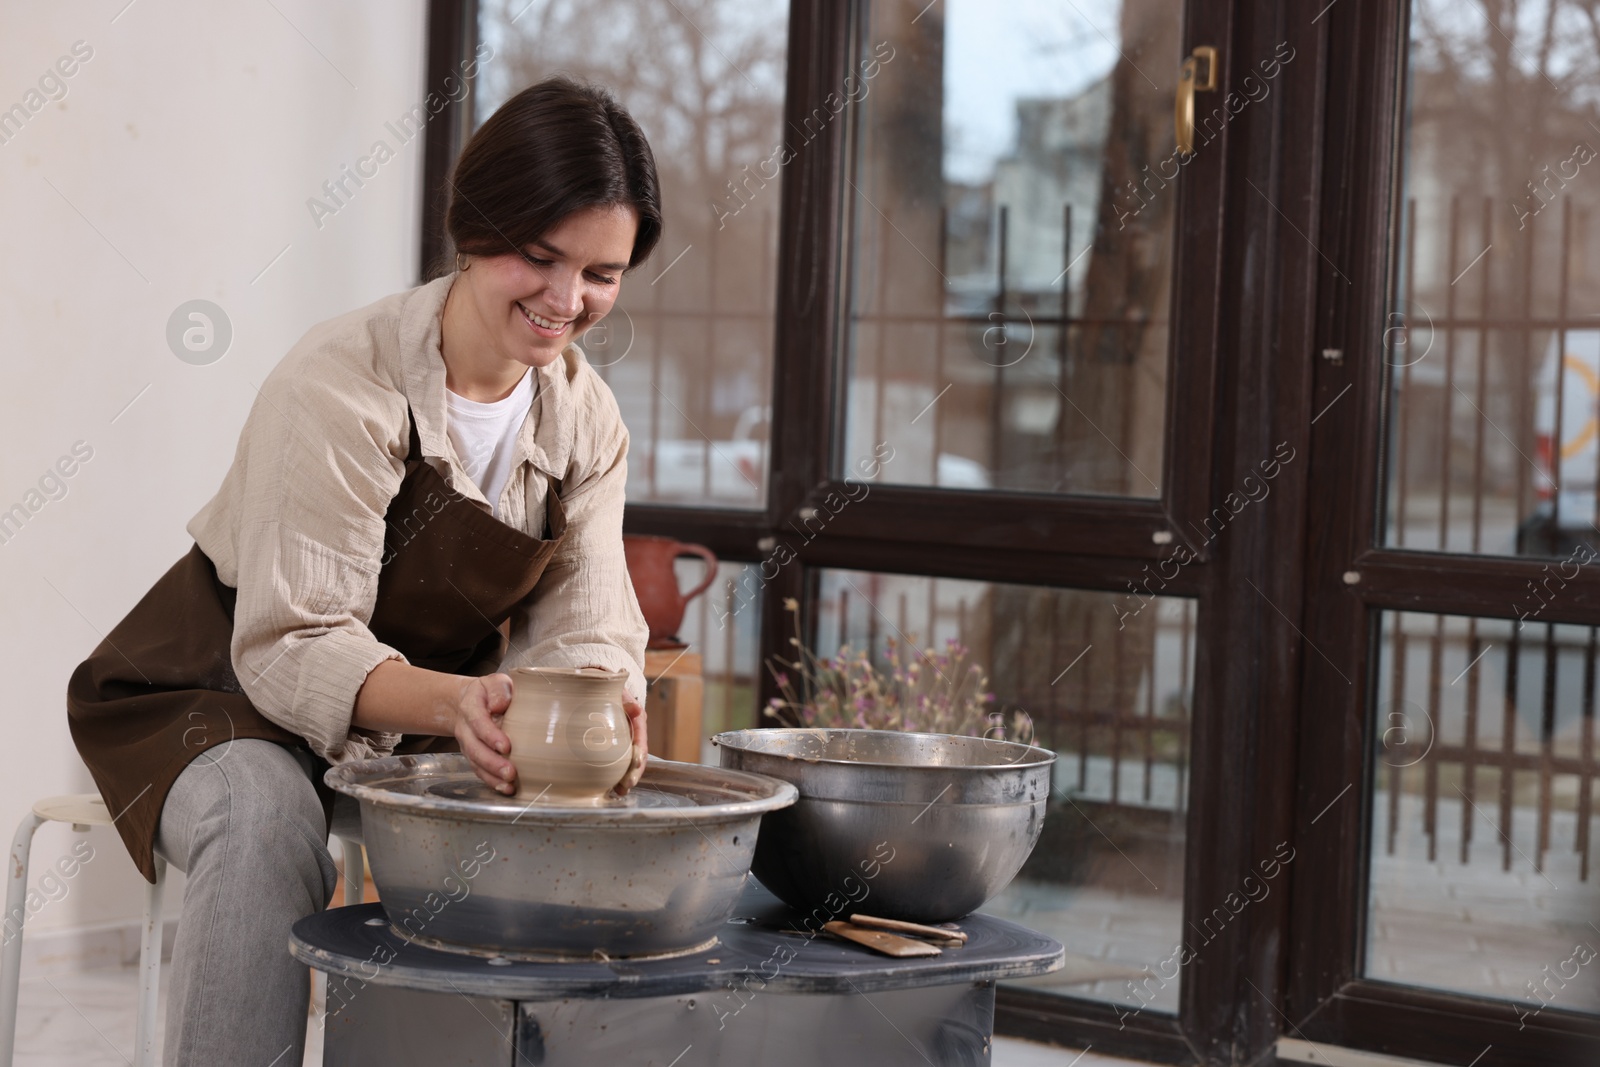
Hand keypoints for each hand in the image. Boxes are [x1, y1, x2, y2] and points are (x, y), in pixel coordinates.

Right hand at [452, 673, 517, 794]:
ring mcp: (468, 745)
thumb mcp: (494, 682)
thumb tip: (500, 705)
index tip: (506, 746)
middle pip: (475, 748)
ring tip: (509, 784)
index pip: (478, 722)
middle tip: (511, 772)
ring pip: (476, 763)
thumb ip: (499, 689)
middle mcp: (466, 729)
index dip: (490, 735)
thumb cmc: (488, 692)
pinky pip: (479, 771)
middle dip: (492, 762)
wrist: (467, 701)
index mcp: (471, 706)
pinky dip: (492, 782)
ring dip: (492, 776)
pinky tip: (506, 789)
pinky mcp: (474, 756)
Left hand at [615, 693, 647, 795]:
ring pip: (628, 763)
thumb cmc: (606, 687)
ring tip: (619, 792)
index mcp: (637, 720)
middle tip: (627, 786)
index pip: (641, 739)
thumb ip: (625, 700)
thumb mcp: (615, 689)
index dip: (640, 753)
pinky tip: (609, 788)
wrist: (597, 686)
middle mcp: (633, 733)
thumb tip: (637, 709)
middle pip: (637, 756)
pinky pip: (617, 763)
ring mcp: (624, 741)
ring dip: (625, 778)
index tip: (636, 764)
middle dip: (634, 772)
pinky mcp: (613, 747)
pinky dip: (615, 776)